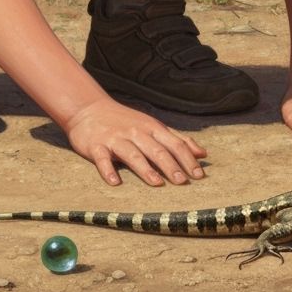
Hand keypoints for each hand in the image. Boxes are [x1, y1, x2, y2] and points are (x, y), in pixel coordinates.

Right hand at [63, 98, 206, 186]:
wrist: (89, 109)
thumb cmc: (126, 121)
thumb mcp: (153, 126)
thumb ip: (177, 139)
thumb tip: (202, 153)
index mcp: (152, 128)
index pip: (174, 144)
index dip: (187, 159)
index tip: (199, 175)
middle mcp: (136, 133)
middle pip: (156, 150)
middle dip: (171, 165)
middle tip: (183, 182)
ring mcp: (116, 139)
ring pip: (133, 154)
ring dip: (145, 169)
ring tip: (157, 183)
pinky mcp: (96, 146)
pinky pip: (103, 159)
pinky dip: (108, 170)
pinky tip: (115, 182)